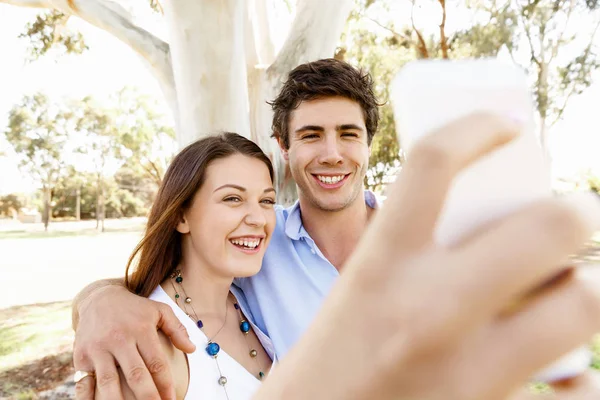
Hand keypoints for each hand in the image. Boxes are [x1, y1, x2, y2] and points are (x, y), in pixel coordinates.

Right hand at [73, 284, 194, 399]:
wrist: (98, 298)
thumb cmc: (134, 309)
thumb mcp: (159, 311)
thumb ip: (177, 329)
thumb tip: (192, 349)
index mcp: (141, 329)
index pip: (156, 363)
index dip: (165, 385)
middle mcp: (119, 339)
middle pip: (135, 375)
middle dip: (148, 397)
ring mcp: (98, 348)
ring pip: (109, 382)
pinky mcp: (81, 356)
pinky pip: (84, 383)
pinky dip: (89, 399)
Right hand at [254, 113, 599, 399]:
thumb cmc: (330, 359)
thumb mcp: (359, 292)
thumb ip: (414, 258)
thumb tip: (492, 236)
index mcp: (378, 266)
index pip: (432, 162)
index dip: (479, 125)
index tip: (509, 123)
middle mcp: (426, 310)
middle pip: (547, 226)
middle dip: (577, 211)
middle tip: (574, 215)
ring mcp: (465, 370)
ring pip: (582, 302)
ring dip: (586, 289)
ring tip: (570, 291)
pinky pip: (577, 393)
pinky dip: (581, 379)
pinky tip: (566, 372)